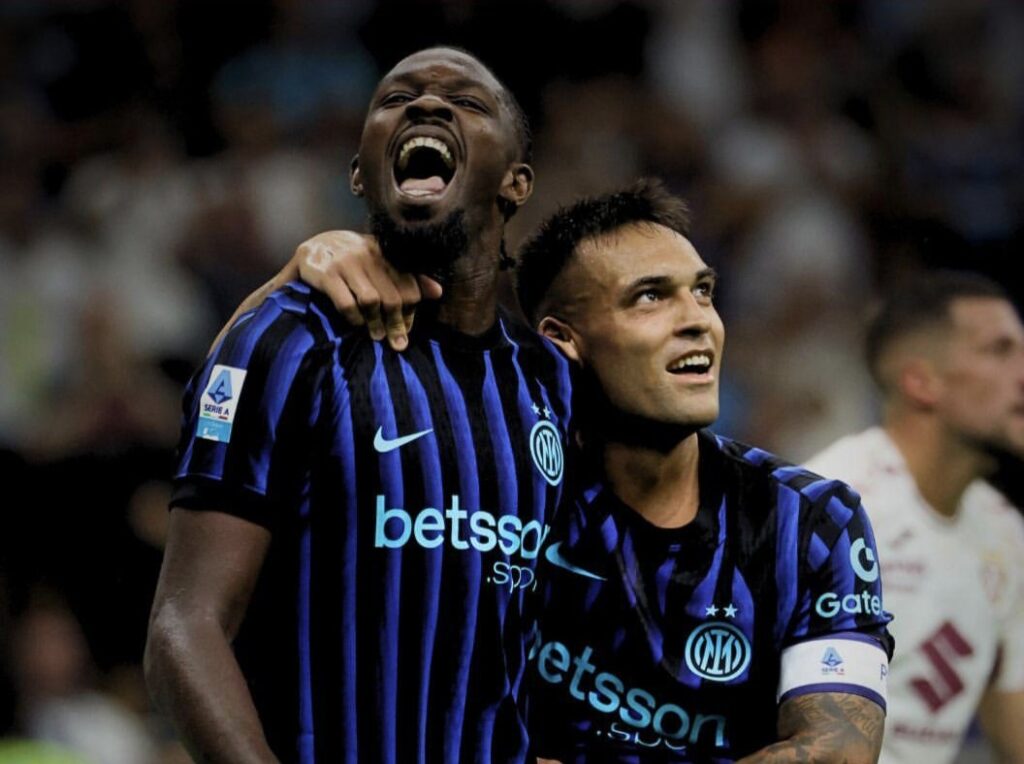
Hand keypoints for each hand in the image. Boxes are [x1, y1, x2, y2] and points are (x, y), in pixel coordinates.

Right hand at [297, 231, 441, 349]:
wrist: (312, 247)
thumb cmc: (352, 260)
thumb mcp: (380, 262)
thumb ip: (408, 276)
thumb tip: (437, 292)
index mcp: (384, 252)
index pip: (409, 284)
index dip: (411, 311)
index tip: (407, 328)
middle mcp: (367, 254)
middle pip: (393, 296)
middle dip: (397, 323)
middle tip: (397, 343)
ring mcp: (346, 263)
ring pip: (372, 300)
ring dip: (376, 324)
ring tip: (377, 337)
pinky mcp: (325, 273)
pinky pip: (347, 303)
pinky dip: (354, 319)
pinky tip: (356, 324)